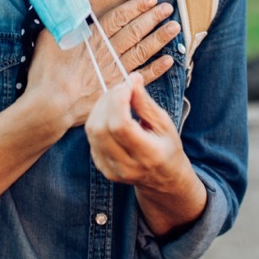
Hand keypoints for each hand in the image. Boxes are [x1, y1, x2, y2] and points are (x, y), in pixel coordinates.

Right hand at [22, 0, 178, 130]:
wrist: (50, 105)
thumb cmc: (46, 72)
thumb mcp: (49, 37)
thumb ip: (66, 22)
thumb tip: (74, 8)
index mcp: (93, 38)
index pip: (120, 17)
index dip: (137, 7)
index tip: (151, 0)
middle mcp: (108, 52)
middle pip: (135, 31)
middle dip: (153, 18)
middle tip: (168, 8)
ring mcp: (115, 71)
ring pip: (143, 51)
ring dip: (160, 38)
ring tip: (174, 28)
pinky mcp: (117, 89)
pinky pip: (142, 77)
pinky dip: (157, 69)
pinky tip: (168, 60)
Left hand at [84, 72, 182, 186]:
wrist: (163, 179)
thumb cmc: (167, 148)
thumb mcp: (164, 124)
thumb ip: (145, 103)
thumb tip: (132, 79)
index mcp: (148, 155)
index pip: (121, 126)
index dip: (118, 100)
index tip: (127, 85)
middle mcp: (127, 166)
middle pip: (101, 128)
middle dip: (107, 101)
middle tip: (120, 88)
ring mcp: (111, 169)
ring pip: (92, 131)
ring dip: (100, 108)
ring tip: (115, 99)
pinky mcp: (101, 167)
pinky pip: (91, 138)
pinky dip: (98, 119)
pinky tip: (111, 114)